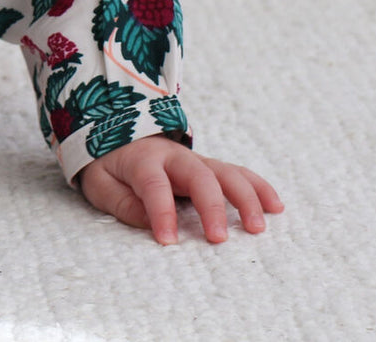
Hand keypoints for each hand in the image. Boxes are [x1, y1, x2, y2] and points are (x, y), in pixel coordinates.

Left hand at [78, 135, 282, 244]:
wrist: (115, 133)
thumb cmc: (110, 166)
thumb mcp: (100, 183)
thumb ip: (122, 203)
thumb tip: (151, 224)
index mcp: (142, 161)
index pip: (154, 186)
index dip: (161, 213)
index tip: (168, 241)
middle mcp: (174, 157)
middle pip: (198, 176)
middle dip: (211, 206)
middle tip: (219, 239)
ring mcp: (195, 160)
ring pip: (226, 172)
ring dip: (245, 198)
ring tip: (257, 227)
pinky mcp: (209, 167)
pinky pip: (237, 173)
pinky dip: (258, 187)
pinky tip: (275, 206)